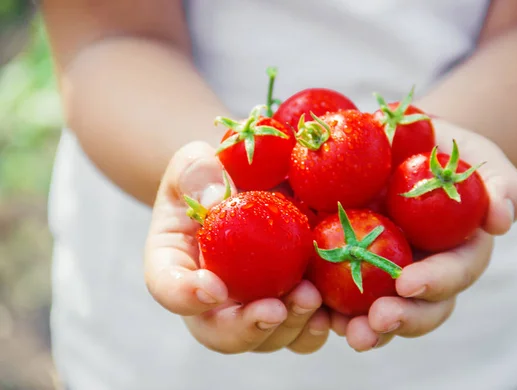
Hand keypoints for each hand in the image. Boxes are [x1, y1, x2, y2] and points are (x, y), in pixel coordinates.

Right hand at [144, 141, 328, 353]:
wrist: (249, 182)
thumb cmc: (216, 174)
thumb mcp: (196, 162)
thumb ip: (197, 173)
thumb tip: (220, 198)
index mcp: (177, 263)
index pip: (169, 287)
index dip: (185, 296)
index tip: (212, 287)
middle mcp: (212, 298)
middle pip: (220, 332)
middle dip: (248, 328)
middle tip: (275, 309)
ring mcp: (253, 305)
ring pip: (267, 338)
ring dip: (290, 328)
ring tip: (310, 298)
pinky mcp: (291, 302)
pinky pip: (304, 331)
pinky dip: (318, 326)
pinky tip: (333, 308)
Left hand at [330, 118, 516, 350]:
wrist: (401, 144)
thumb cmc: (445, 151)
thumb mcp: (477, 157)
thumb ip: (500, 184)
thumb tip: (503, 219)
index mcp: (457, 252)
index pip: (454, 274)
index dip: (435, 283)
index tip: (407, 283)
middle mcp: (423, 272)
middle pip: (420, 308)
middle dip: (401, 319)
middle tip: (376, 321)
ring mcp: (385, 274)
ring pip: (380, 313)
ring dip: (364, 327)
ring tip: (344, 330)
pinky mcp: (350, 266)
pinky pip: (339, 292)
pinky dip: (327, 305)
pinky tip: (311, 306)